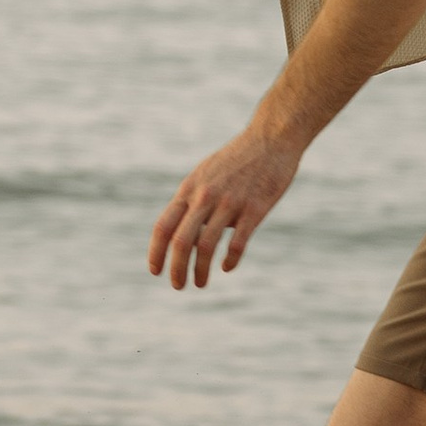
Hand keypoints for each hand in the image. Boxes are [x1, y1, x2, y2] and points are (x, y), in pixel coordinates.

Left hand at [148, 127, 302, 291]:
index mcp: (190, 189)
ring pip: (206, 246)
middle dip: (176, 269)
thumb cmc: (236, 160)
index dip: (156, 252)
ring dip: (200, 271)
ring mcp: (229, 203)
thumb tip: (186, 238)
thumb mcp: (205, 176)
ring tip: (200, 284)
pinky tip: (227, 267)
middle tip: (178, 286)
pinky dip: (229, 261)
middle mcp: (205, 197)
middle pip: (181, 241)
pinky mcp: (254, 209)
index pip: (163, 226)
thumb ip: (192, 203)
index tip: (155, 271)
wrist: (270, 139)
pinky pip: (237, 243)